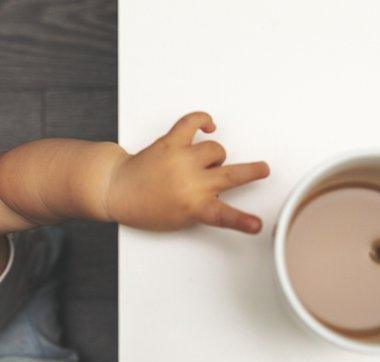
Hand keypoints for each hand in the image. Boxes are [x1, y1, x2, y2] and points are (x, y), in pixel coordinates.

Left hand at [105, 111, 269, 233]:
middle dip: (251, 172)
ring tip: (204, 163)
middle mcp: (191, 183)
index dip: (242, 221)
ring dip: (214, 156)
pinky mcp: (171, 142)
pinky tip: (209, 126)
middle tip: (262, 169)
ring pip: (215, 149)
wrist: (117, 190)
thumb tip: (218, 186)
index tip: (256, 224)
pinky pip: (192, 122)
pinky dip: (203, 120)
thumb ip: (201, 206)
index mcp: (193, 207)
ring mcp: (181, 160)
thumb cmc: (146, 206)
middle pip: (230, 175)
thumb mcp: (177, 218)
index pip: (223, 216)